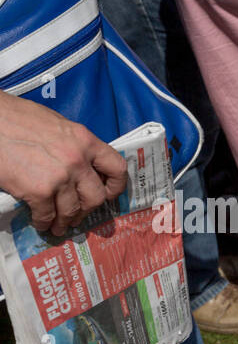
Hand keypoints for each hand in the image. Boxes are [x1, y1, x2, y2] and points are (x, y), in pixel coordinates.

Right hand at [0, 92, 127, 235]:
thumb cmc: (15, 118)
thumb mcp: (56, 125)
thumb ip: (73, 145)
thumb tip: (82, 165)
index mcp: (85, 140)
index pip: (116, 168)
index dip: (115, 186)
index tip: (108, 194)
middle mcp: (77, 160)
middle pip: (95, 197)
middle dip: (87, 210)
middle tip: (78, 214)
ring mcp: (59, 177)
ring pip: (72, 211)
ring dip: (66, 221)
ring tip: (59, 225)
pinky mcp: (38, 191)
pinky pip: (47, 215)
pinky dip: (44, 222)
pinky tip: (41, 222)